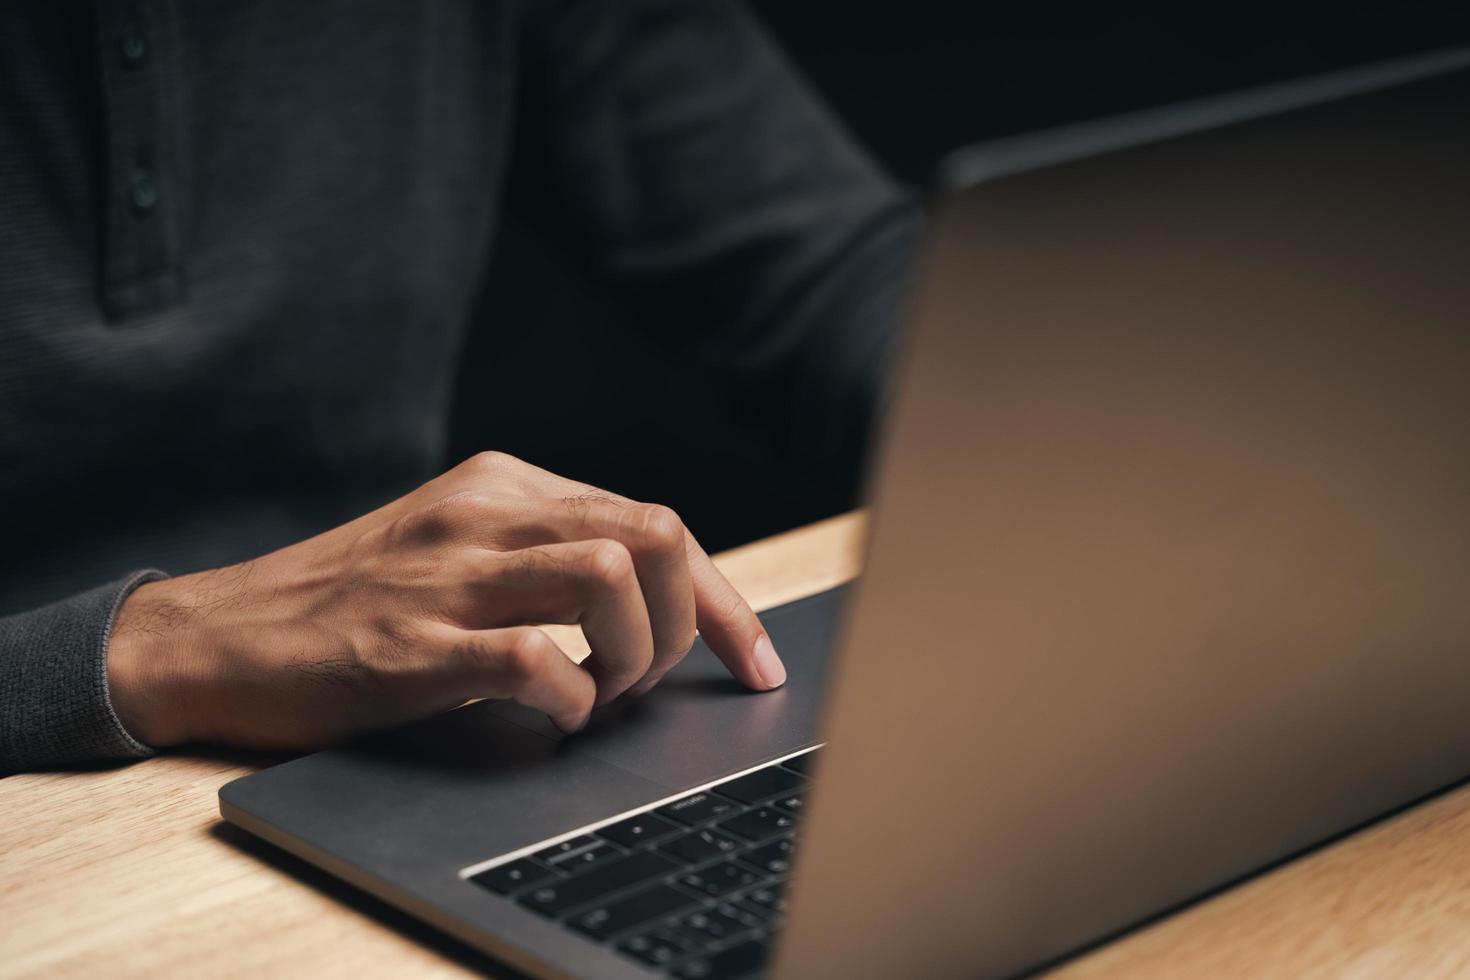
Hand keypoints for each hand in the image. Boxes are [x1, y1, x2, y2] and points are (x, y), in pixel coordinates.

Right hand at [106, 452, 785, 749]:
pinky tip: (552, 715)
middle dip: (691, 622)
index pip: (657, 523)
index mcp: (505, 484)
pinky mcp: (410, 643)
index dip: (724, 601)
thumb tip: (662, 608)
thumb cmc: (356, 600)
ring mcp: (448, 575)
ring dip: (637, 655)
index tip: (755, 661)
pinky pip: (535, 658)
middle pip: (658, 535)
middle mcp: (485, 513)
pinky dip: (570, 698)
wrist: (224, 633)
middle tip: (652, 679)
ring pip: (612, 579)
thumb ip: (547, 554)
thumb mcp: (459, 547)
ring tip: (604, 693)